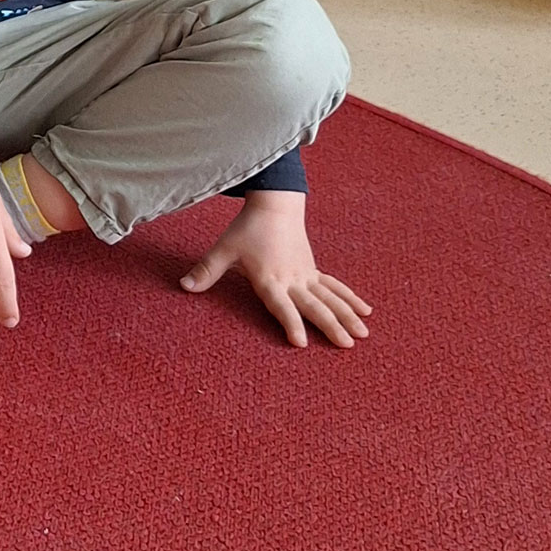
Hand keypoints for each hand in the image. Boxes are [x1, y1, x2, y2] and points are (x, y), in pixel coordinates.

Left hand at [181, 190, 370, 346]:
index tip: (301, 342)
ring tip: (364, 335)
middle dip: (330, 326)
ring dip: (347, 316)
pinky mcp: (313, 270)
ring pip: (330, 298)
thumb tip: (184, 286)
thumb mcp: (224, 249)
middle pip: (314, 306)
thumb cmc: (247, 229)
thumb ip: (206, 270)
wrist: (275, 205)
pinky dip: (350, 298)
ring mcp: (306, 275)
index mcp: (270, 278)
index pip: (281, 305)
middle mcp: (292, 279)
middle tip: (347, 345)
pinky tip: (366, 311)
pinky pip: (335, 287)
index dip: (290, 323)